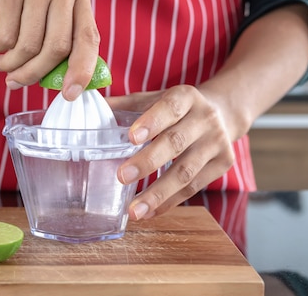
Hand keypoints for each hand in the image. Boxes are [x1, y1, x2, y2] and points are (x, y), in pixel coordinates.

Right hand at [0, 0, 99, 100]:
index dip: (82, 70)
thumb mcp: (41, 3)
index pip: (88, 38)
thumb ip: (55, 34)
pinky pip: (6, 36)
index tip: (70, 94)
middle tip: (14, 82)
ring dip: (10, 63)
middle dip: (34, 74)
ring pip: (29, 46)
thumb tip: (62, 83)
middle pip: (57, 48)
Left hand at [106, 85, 235, 219]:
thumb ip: (124, 105)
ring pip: (186, 172)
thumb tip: (84, 106)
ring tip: (134, 210)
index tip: (131, 138)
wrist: (222, 113)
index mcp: (186, 97)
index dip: (152, 122)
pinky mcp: (223, 164)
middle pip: (176, 142)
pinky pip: (194, 187)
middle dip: (148, 162)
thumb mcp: (153, 99)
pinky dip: (170, 201)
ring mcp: (217, 142)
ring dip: (158, 193)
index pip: (169, 108)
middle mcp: (205, 118)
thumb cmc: (175, 109)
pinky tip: (150, 211)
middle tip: (122, 177)